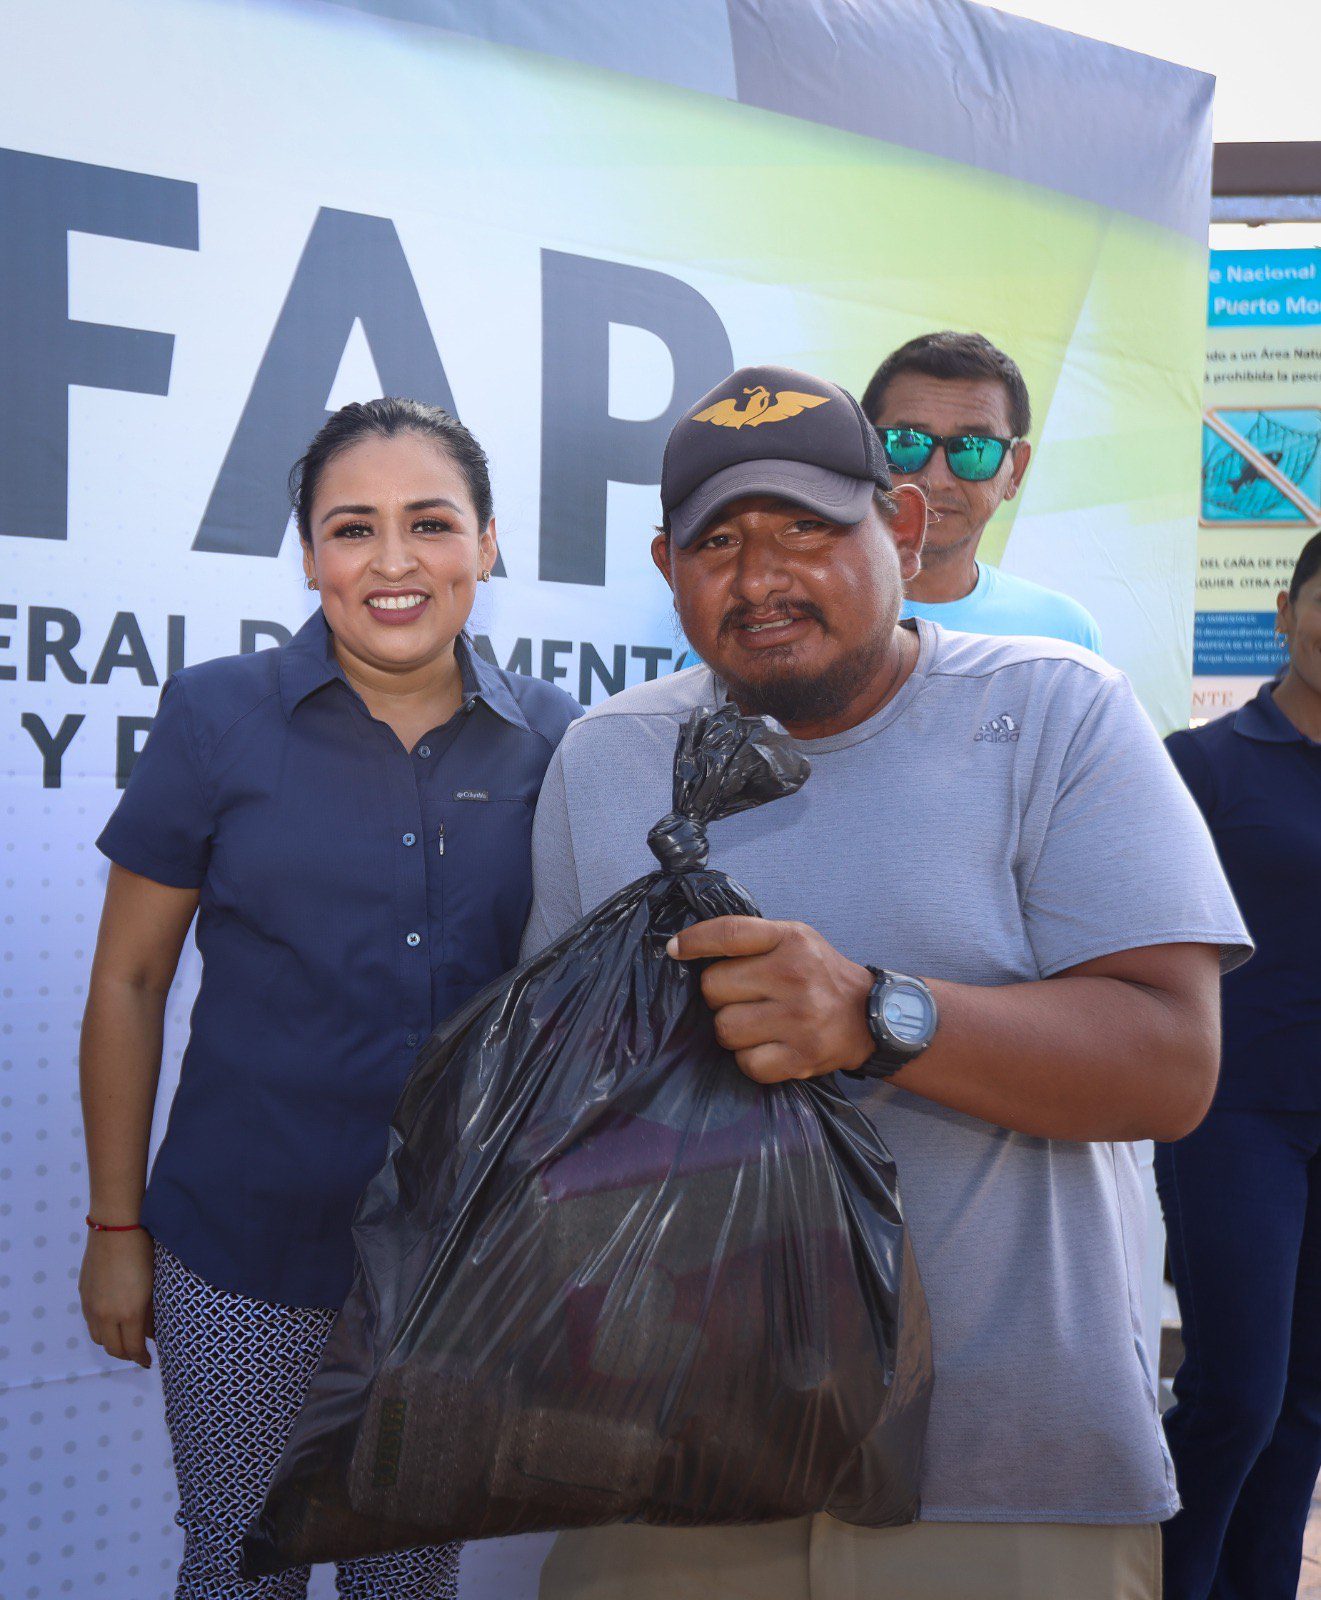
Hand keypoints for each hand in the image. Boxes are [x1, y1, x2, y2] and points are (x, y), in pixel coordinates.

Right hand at [79, 1228, 154, 1367]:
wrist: (116, 1228)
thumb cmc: (144, 1251)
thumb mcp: (155, 1284)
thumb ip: (152, 1312)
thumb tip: (153, 1332)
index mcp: (129, 1312)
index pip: (132, 1348)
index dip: (141, 1358)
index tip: (148, 1361)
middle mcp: (106, 1314)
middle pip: (113, 1348)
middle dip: (127, 1355)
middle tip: (138, 1353)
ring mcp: (92, 1305)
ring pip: (99, 1338)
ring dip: (112, 1343)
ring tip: (125, 1338)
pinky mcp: (84, 1294)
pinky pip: (90, 1322)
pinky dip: (101, 1328)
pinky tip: (112, 1321)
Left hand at [667, 916, 874, 1083]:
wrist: (868, 1016)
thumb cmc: (818, 974)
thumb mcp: (793, 939)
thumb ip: (749, 938)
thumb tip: (683, 947)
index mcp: (790, 940)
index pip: (729, 934)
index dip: (694, 940)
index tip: (674, 949)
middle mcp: (794, 976)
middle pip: (714, 987)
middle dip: (720, 995)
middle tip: (745, 997)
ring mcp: (798, 1019)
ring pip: (724, 1028)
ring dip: (732, 1029)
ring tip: (757, 1023)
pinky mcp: (801, 1057)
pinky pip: (746, 1063)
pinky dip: (749, 1058)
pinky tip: (768, 1046)